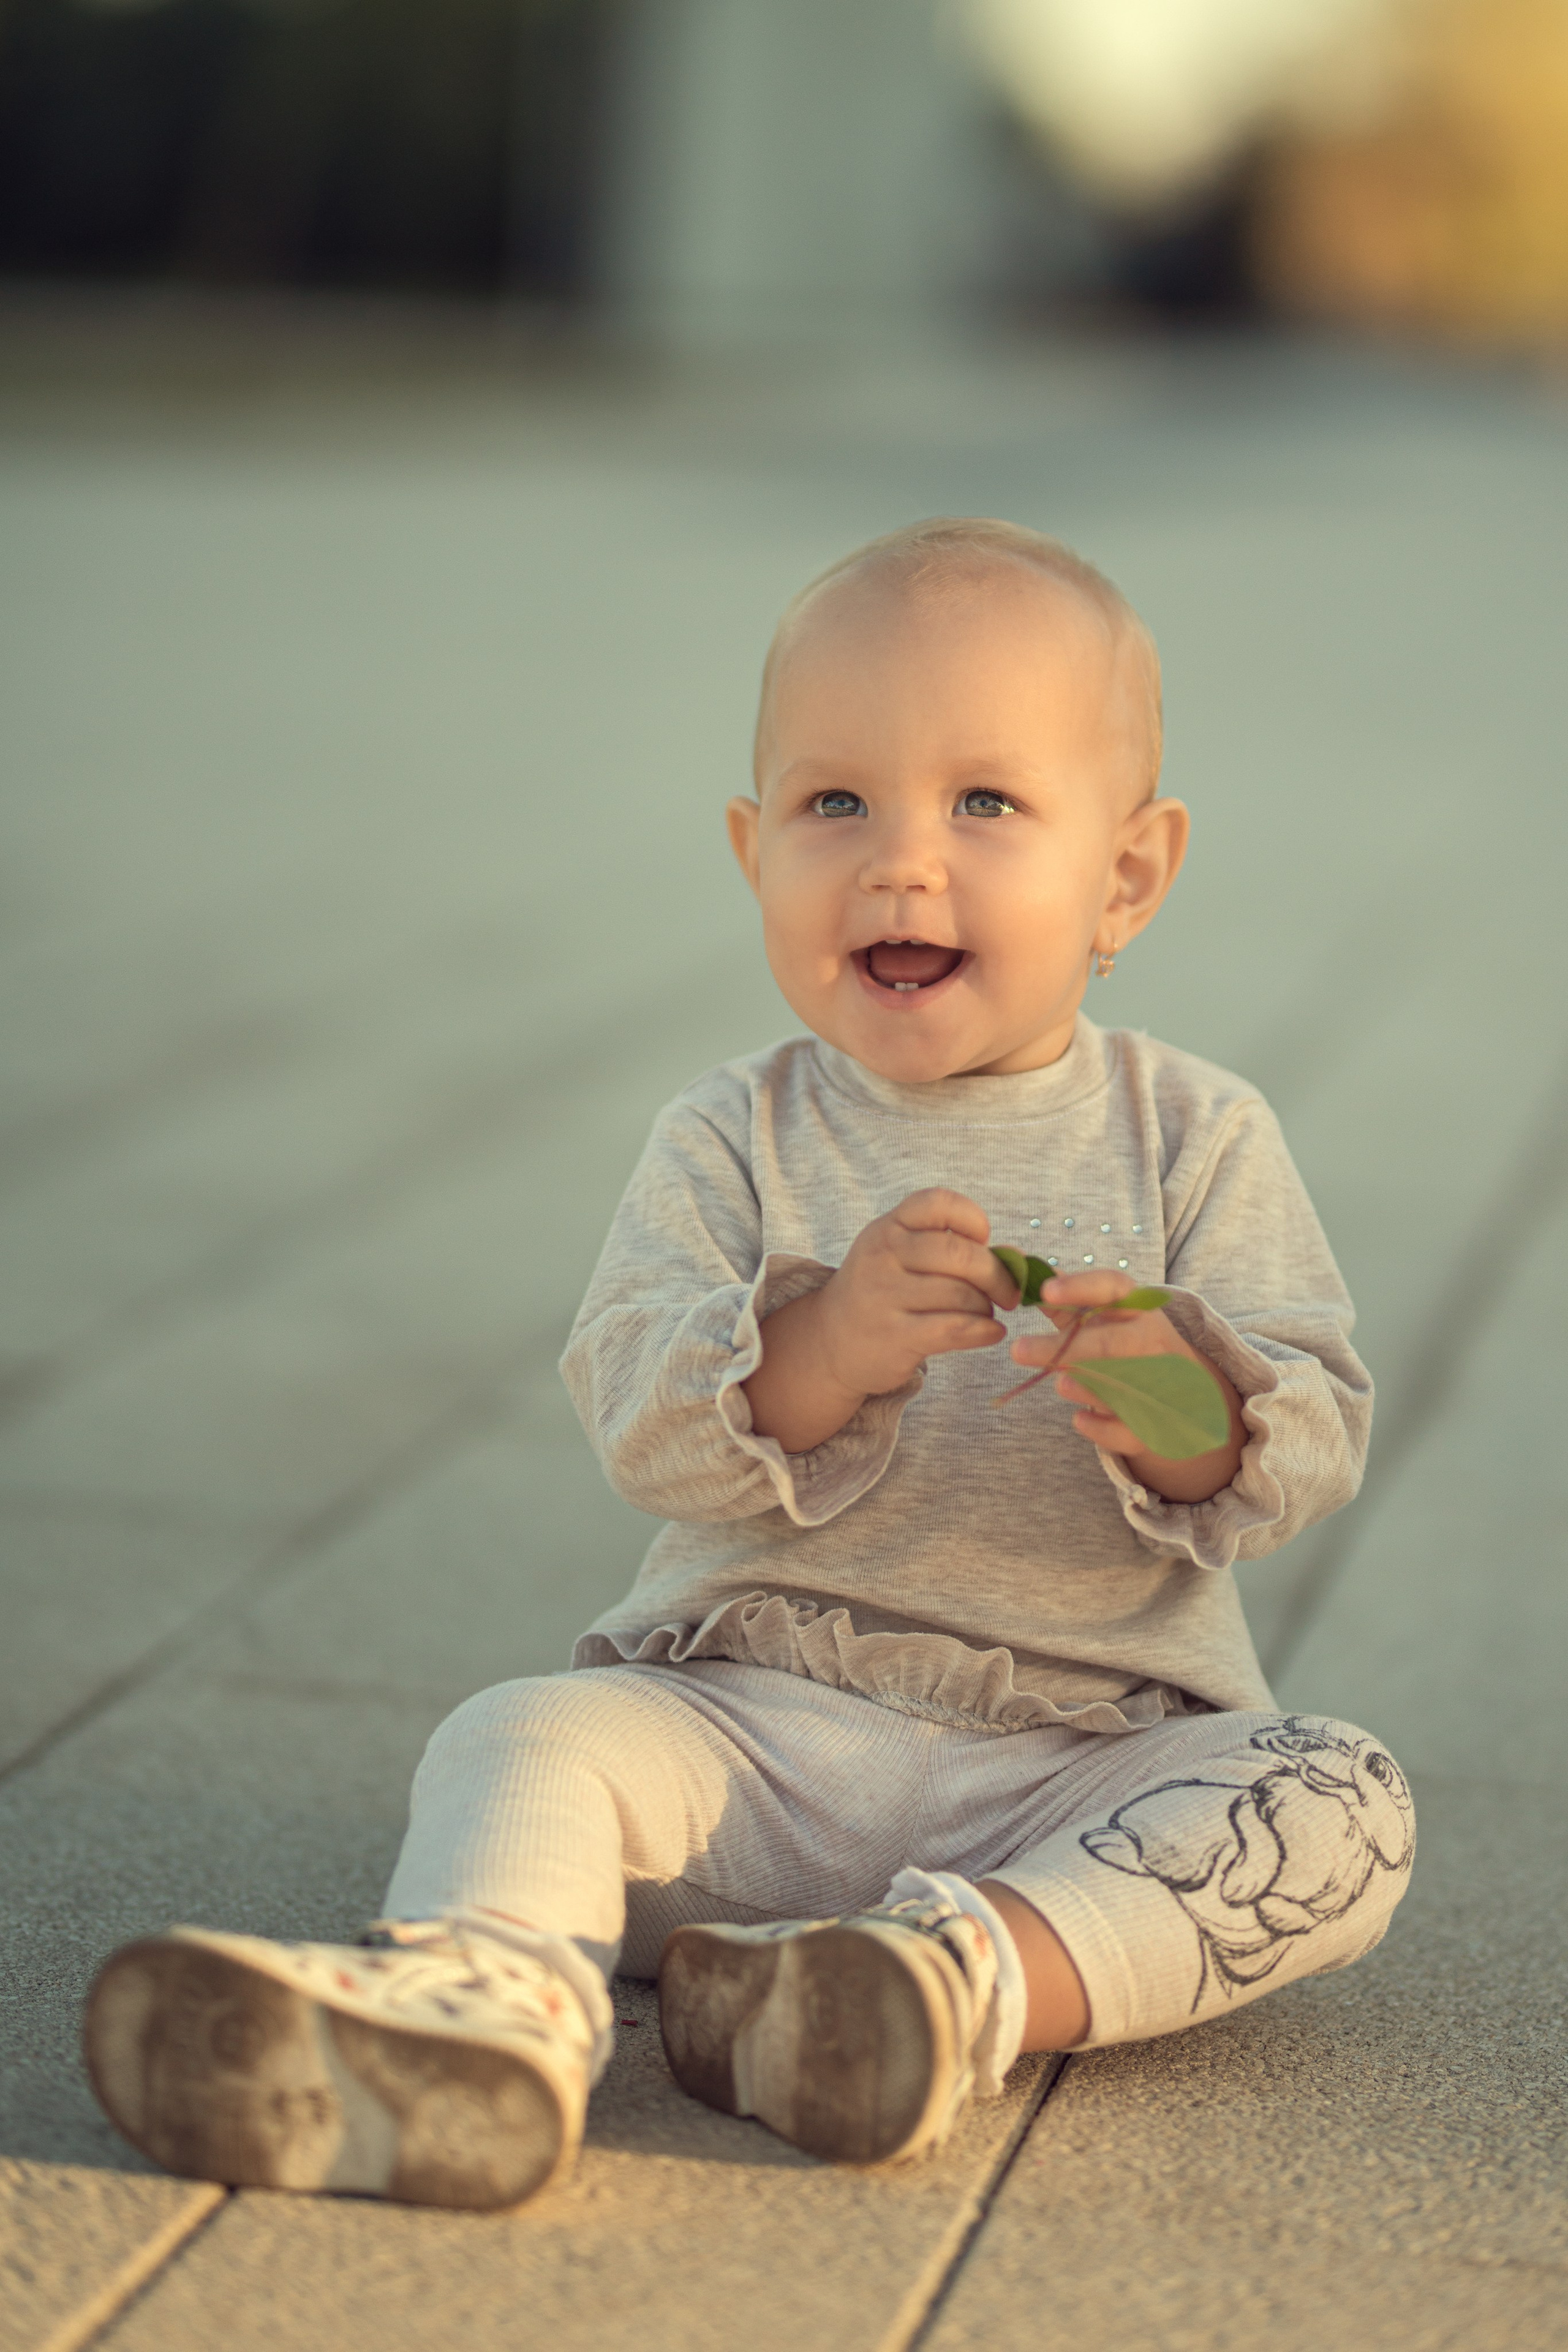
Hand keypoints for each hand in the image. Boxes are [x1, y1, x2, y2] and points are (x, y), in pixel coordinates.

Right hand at [743, 1190, 1015, 1453]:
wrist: (832, 1341)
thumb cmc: (883, 1292)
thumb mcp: (900, 1255)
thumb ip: (950, 1246)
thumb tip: (1016, 1257)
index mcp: (888, 1227)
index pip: (939, 1203)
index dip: (972, 1218)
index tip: (983, 1240)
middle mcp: (883, 1255)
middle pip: (960, 1253)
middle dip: (996, 1275)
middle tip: (1008, 1293)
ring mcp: (885, 1295)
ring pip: (962, 1295)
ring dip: (986, 1308)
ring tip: (984, 1314)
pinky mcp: (894, 1336)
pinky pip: (956, 1329)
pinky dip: (984, 1332)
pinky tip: (990, 1333)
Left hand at [1009, 1269, 1245, 1503]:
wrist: (1185, 1390)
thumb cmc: (1128, 1344)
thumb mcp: (1106, 1318)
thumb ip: (1067, 1301)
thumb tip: (1024, 1273)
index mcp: (1138, 1307)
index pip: (1114, 1287)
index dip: (1081, 1287)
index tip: (1045, 1291)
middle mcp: (1152, 1340)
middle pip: (1110, 1342)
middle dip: (1066, 1348)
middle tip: (1018, 1350)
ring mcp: (1160, 1383)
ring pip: (1121, 1386)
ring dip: (1088, 1385)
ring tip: (1059, 1383)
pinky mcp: (1154, 1424)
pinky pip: (1128, 1428)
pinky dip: (1103, 1427)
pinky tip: (1079, 1419)